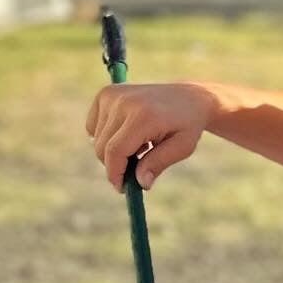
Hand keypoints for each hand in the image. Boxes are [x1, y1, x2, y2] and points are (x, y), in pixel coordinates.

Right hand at [85, 81, 216, 191]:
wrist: (189, 97)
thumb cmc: (187, 125)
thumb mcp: (182, 147)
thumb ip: (158, 164)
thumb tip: (141, 183)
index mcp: (144, 115)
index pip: (115, 150)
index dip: (115, 173)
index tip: (121, 188)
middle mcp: (124, 102)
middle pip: (102, 147)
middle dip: (115, 165)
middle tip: (135, 170)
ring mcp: (112, 95)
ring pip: (96, 139)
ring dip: (114, 150)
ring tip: (141, 145)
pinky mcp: (105, 93)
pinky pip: (93, 127)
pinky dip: (105, 136)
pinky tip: (128, 133)